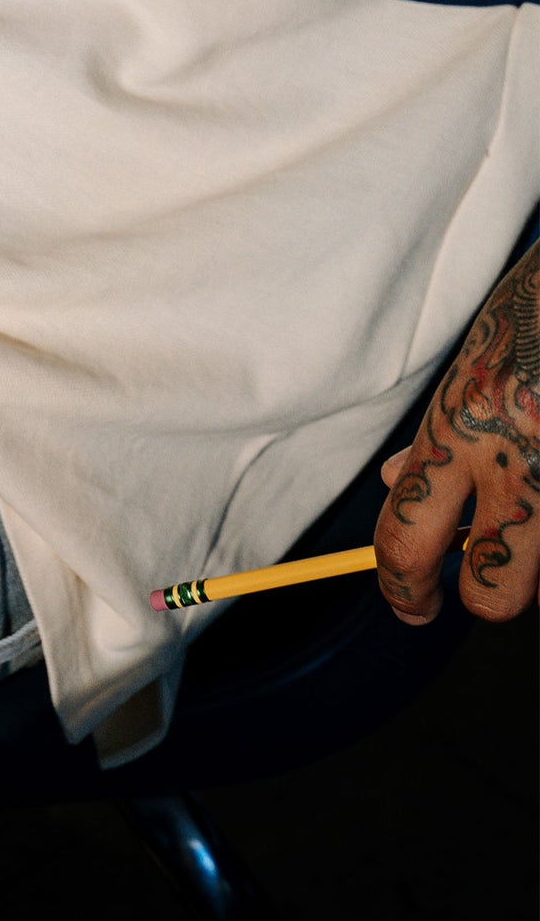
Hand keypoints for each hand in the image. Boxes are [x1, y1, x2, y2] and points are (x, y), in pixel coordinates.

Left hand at [374, 243, 539, 624]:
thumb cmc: (533, 316)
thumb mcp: (470, 368)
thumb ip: (435, 435)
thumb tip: (394, 483)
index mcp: (457, 430)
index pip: (405, 537)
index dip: (400, 586)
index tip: (409, 604)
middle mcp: (514, 460)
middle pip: (490, 590)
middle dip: (484, 599)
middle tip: (483, 586)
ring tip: (537, 537)